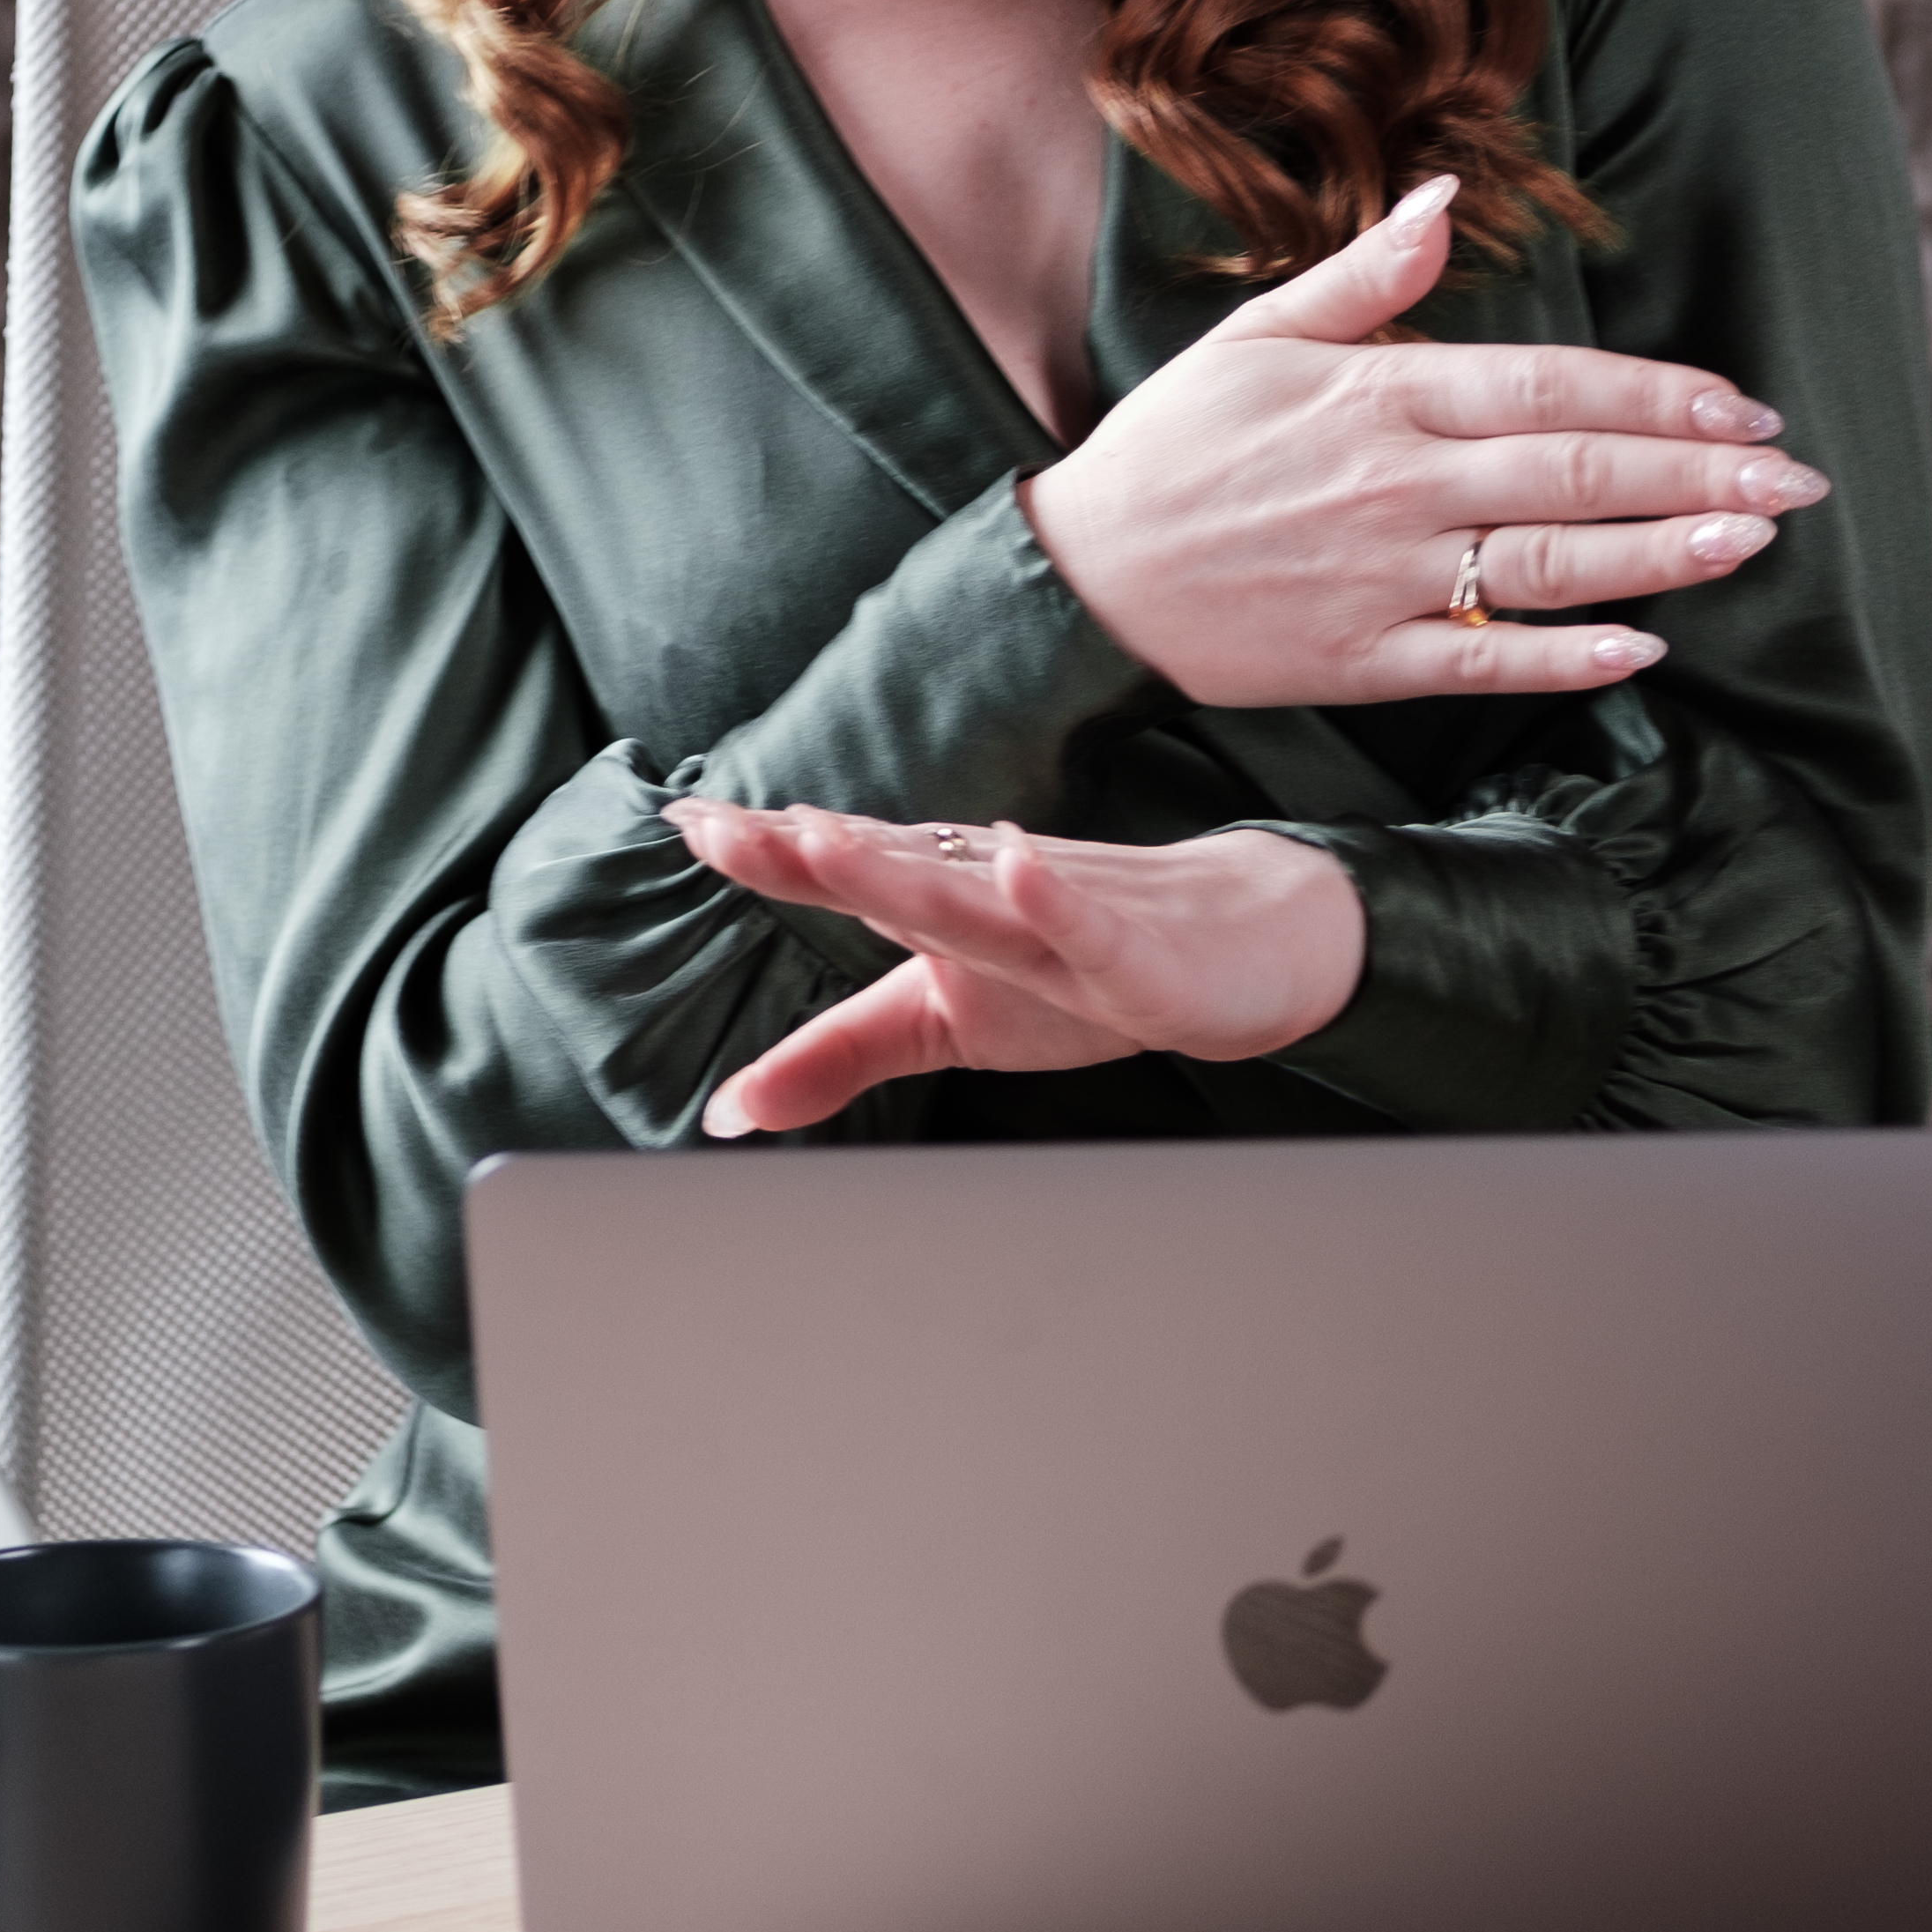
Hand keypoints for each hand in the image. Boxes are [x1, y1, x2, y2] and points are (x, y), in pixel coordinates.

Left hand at [672, 798, 1366, 1132]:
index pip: (844, 870)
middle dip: (806, 851)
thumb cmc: (1086, 974)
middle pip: (890, 871)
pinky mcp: (1138, 956)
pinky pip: (1092, 928)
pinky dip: (1055, 899)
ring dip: (900, 870)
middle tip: (717, 828)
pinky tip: (1018, 867)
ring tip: (825, 840)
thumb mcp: (947, 1023)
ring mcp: (1068, 920)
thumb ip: (837, 1055)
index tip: (682, 820)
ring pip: (974, 897)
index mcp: (942, 904)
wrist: (1248, 944)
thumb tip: (723, 1112)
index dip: (766, 850)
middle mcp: (994, 895)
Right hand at [1022, 175, 1827, 708]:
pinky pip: (1485, 659)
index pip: (1549, 386)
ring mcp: (1384, 579)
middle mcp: (1397, 485)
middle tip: (1793, 480)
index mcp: (1382, 396)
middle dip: (1696, 473)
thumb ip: (1366, 276)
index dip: (1654, 395)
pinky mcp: (1365, 661)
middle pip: (1574, 472)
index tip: (1741, 407)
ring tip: (1752, 541)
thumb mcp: (1259, 336)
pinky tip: (1646, 643)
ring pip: (1549, 563)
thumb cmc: (1177, 447)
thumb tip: (1443, 205)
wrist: (1081, 578)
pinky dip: (1568, 653)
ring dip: (1661, 554)